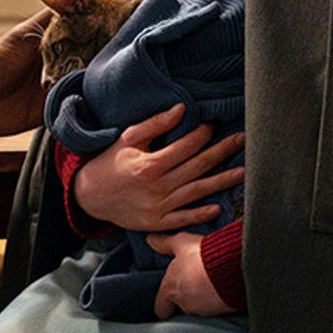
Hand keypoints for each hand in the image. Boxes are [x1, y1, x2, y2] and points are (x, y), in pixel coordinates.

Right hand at [73, 104, 244, 231]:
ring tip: (243, 172)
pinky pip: (184, 218)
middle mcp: (157, 186)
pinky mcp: (157, 222)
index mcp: (149, 164)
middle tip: (242, 141)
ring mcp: (158, 206)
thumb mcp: (127, 139)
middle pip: (197, 167)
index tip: (212, 126)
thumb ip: (155, 124)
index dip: (201, 135)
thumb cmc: (109, 164)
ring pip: (197, 192)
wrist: (89, 197)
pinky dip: (201, 213)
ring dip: (222, 181)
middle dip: (222, 152)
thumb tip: (182, 109)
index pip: (185, 146)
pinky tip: (218, 206)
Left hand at [148, 231, 231, 317]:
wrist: (234, 266)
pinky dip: (219, 300)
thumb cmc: (204, 255)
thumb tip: (150, 239)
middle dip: (186, 298)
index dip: (164, 304)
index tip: (169, 301)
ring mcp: (203, 310)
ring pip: (199, 308)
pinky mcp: (222, 312)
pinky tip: (224, 288)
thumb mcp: (182, 242)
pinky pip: (217, 309)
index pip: (160, 308)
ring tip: (212, 283)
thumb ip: (165, 244)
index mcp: (170, 289)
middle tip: (195, 285)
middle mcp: (184, 303)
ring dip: (204, 299)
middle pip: (181, 306)